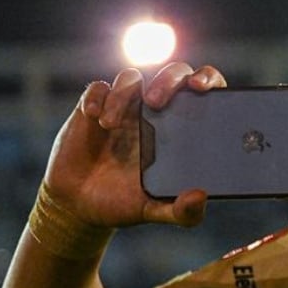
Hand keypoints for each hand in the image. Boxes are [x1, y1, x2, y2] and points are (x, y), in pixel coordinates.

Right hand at [43, 62, 225, 228]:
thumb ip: (182, 212)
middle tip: (155, 102)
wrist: (78, 206)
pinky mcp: (92, 110)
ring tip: (110, 124)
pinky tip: (93, 117)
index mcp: (180, 132)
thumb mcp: (155, 212)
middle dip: (168, 79)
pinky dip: (97, 97)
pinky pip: (98, 88)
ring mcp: (124, 109)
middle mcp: (156, 115)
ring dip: (123, 94)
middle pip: (174, 75)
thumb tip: (201, 197)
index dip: (208, 79)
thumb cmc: (124, 204)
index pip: (204, 93)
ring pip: (132, 79)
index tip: (201, 87)